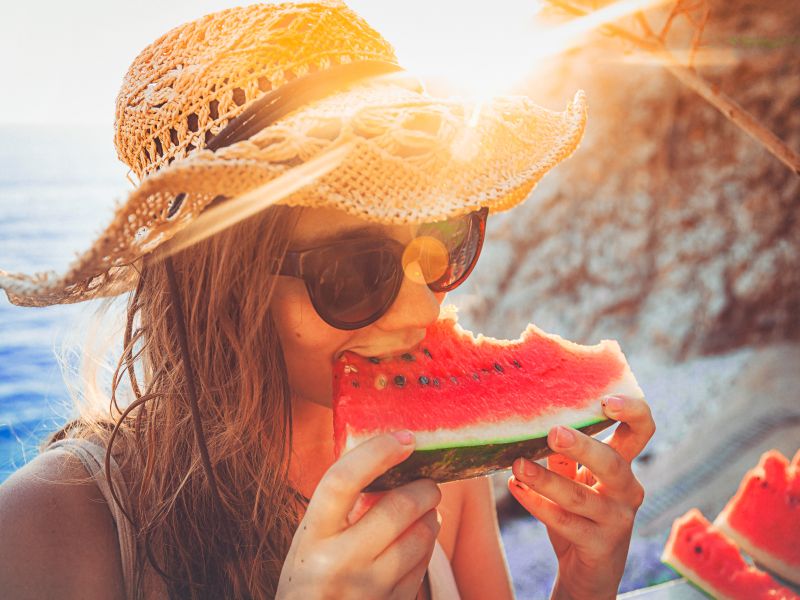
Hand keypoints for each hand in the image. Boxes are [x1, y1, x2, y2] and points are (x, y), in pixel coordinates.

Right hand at [276, 431, 441, 599]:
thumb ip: (340, 507)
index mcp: (312, 535)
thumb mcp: (312, 538)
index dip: (377, 452)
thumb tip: (391, 464)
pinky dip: (426, 546)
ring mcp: (368, 589)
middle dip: (424, 488)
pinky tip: (416, 542)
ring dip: (430, 516)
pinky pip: (424, 566)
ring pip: (421, 536)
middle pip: (399, 507)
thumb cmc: (311, 574)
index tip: (406, 439)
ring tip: (423, 512)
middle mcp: (339, 563)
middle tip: (427, 482)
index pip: (343, 480)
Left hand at [508, 394, 654, 599]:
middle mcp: (627, 490)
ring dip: (546, 480)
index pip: (641, 430)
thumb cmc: (580, 515)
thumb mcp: (573, 480)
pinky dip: (537, 504)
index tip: (606, 399)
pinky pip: (565, 523)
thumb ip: (563, 456)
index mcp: (623, 466)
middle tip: (554, 432)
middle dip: (585, 446)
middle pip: (613, 463)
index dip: (632, 411)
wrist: (589, 572)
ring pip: (581, 497)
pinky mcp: (600, 545)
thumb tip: (539, 421)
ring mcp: (616, 519)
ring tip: (518, 465)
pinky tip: (516, 488)